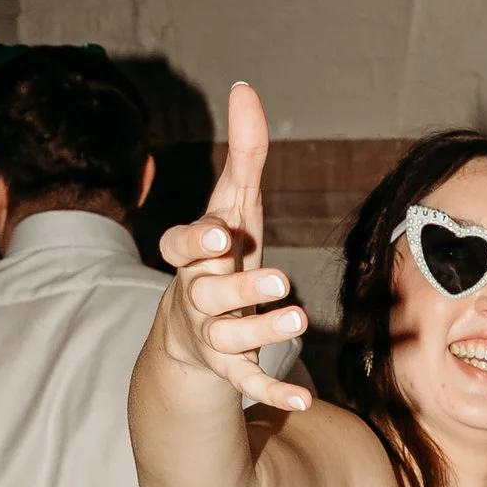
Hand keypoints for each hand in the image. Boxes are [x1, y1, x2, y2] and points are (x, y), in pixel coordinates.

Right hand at [156, 81, 309, 410]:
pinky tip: (305, 399)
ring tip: (299, 318)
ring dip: (262, 331)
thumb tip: (246, 87)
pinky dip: (273, 392)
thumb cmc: (219, 254)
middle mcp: (197, 295)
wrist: (190, 332)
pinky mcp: (230, 369)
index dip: (196, 241)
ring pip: (229, 337)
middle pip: (208, 293)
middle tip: (280, 281)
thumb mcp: (232, 203)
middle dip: (240, 287)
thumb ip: (243, 152)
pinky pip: (248, 383)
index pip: (181, 246)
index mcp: (193, 255)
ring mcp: (212, 335)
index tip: (219, 233)